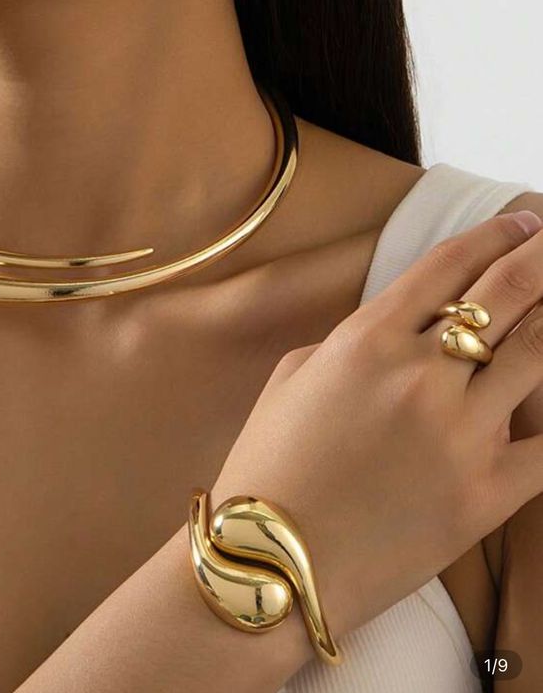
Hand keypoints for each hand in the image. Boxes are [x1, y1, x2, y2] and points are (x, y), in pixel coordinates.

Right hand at [212, 209, 542, 639]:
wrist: (273, 563)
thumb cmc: (270, 469)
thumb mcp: (290, 380)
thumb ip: (347, 343)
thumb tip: (395, 335)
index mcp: (369, 340)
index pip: (450, 265)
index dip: (496, 234)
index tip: (522, 221)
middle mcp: (422, 374)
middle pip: (509, 293)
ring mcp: (462, 432)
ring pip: (540, 353)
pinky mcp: (489, 492)